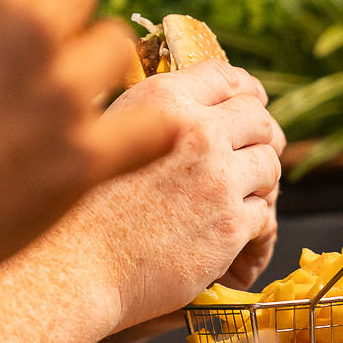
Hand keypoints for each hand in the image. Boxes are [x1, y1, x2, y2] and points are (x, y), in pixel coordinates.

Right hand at [52, 60, 282, 336]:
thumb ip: (150, 117)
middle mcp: (196, 131)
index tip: (249, 103)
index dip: (243, 91)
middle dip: (260, 135)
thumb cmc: (80, 206)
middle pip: (258, 117)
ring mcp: (218, 179)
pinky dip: (255, 225)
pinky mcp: (229, 225)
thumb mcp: (107, 133)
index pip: (225, 77)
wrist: (73, 265)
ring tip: (244, 197)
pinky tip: (236, 236)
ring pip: (270, 164)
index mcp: (163, 101)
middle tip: (254, 154)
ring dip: (260, 180)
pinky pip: (265, 215)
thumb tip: (185, 113)